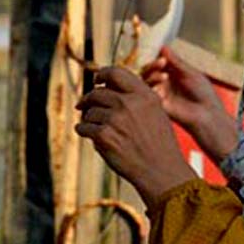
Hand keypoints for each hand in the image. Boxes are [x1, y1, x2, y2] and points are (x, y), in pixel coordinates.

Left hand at [77, 67, 195, 208]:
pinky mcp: (104, 135)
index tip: (96, 81)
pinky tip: (93, 138)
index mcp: (145, 95)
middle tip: (82, 106)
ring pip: (89, 112)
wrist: (161, 171)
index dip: (102, 74)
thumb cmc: (159, 144)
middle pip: (97, 93)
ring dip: (89, 120)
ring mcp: (116, 119)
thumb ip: (136, 98)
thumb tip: (106, 87)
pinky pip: (83, 128)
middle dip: (88, 99)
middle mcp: (130, 103)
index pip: (116, 72)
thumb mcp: (156, 113)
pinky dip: (84, 132)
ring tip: (100, 131)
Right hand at [141, 46, 236, 163]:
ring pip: (144, 81)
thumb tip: (163, 47)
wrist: (206, 115)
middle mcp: (163, 84)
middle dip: (152, 65)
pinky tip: (160, 89)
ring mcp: (159, 94)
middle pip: (147, 71)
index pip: (158, 63)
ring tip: (164, 76)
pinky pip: (145, 94)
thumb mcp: (191, 74)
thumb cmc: (204, 94)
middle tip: (161, 63)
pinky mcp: (156, 105)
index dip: (157, 58)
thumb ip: (176, 62)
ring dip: (151, 75)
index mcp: (172, 75)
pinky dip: (151, 88)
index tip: (163, 57)